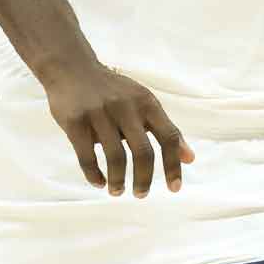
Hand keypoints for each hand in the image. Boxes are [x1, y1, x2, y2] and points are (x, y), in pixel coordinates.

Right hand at [43, 63, 195, 196]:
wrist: (73, 68)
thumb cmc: (114, 91)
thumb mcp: (144, 103)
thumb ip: (165, 129)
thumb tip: (190, 158)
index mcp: (147, 103)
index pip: (169, 137)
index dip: (173, 165)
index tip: (174, 188)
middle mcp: (126, 107)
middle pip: (143, 152)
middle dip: (144, 179)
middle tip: (141, 195)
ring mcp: (100, 114)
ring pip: (116, 157)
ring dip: (118, 181)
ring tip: (118, 191)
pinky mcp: (76, 122)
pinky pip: (87, 157)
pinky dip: (95, 175)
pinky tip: (99, 182)